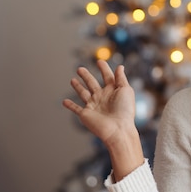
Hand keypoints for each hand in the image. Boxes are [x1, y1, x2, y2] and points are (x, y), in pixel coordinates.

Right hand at [63, 60, 143, 179]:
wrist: (118, 129)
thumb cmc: (125, 111)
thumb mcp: (126, 90)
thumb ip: (121, 78)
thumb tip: (120, 66)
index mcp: (113, 91)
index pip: (108, 77)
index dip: (104, 69)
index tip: (100, 62)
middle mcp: (102, 98)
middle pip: (92, 83)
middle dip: (86, 76)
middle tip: (80, 68)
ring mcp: (93, 106)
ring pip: (83, 93)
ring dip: (77, 87)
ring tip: (72, 80)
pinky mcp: (85, 114)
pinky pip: (76, 109)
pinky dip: (70, 105)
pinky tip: (64, 101)